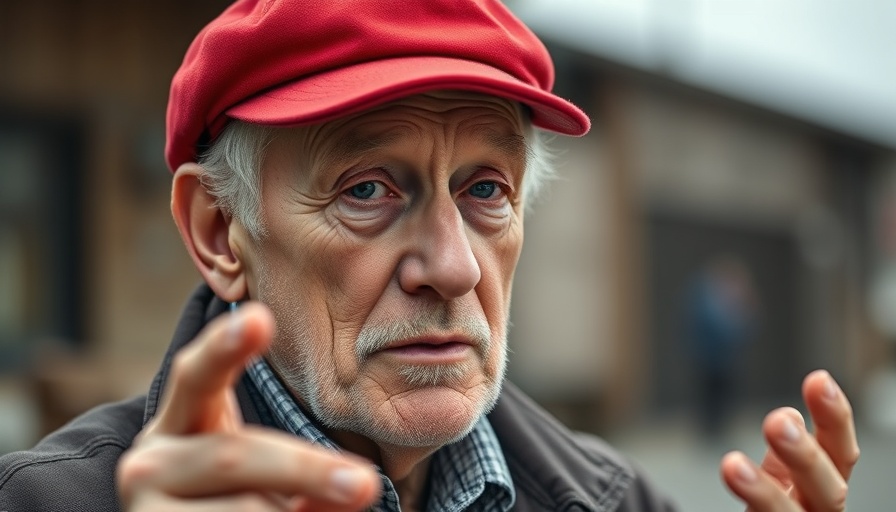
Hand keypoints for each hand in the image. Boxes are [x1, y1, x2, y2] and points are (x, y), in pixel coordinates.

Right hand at [116, 302, 380, 510]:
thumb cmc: (236, 496)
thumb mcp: (268, 473)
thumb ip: (304, 472)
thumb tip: (360, 486)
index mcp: (182, 418)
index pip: (198, 375)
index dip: (225, 348)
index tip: (259, 318)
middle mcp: (150, 462)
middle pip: (234, 457)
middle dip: (306, 471)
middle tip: (367, 483)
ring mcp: (145, 509)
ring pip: (245, 510)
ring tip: (320, 511)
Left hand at [720, 370, 858, 510]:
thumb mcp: (778, 483)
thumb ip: (783, 457)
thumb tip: (791, 416)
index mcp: (822, 492)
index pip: (840, 454)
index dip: (834, 418)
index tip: (817, 378)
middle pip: (828, 491)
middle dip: (806, 456)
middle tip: (777, 421)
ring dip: (763, 493)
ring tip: (731, 465)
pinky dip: (751, 508)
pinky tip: (731, 475)